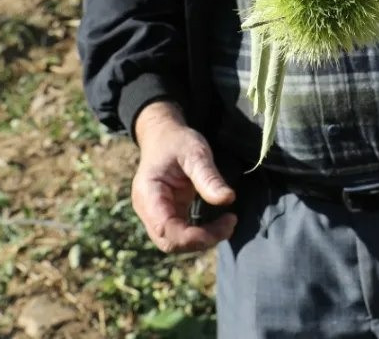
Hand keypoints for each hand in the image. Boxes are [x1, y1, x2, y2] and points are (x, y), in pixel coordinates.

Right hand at [131, 103, 236, 253]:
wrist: (163, 136)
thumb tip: (228, 199)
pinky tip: (219, 223)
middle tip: (230, 223)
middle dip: (201, 240)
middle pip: (169, 242)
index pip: (165, 228)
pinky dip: (200, 234)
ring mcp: (155, 214)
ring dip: (202, 239)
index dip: (193, 236)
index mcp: (149, 193)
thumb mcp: (196, 152)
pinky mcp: (167, 215)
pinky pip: (181, 234)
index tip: (224, 225)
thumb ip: (209, 177)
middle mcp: (147, 209)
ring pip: (175, 242)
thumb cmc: (177, 142)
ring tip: (228, 223)